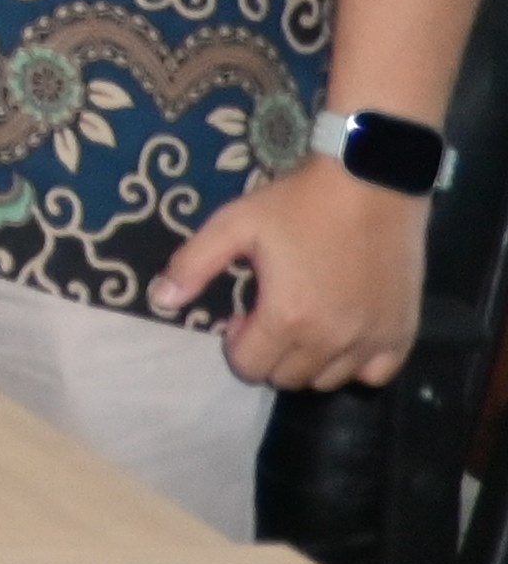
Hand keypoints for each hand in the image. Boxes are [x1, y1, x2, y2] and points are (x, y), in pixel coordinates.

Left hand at [158, 156, 430, 389]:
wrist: (371, 183)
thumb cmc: (298, 204)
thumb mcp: (233, 225)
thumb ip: (193, 265)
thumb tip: (160, 300)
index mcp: (287, 319)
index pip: (250, 368)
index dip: (237, 344)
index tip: (244, 311)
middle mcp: (332, 341)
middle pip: (288, 379)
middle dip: (270, 353)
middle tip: (274, 313)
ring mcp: (373, 340)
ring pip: (330, 380)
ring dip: (310, 361)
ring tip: (307, 321)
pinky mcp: (402, 333)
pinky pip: (376, 374)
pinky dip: (357, 364)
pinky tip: (345, 332)